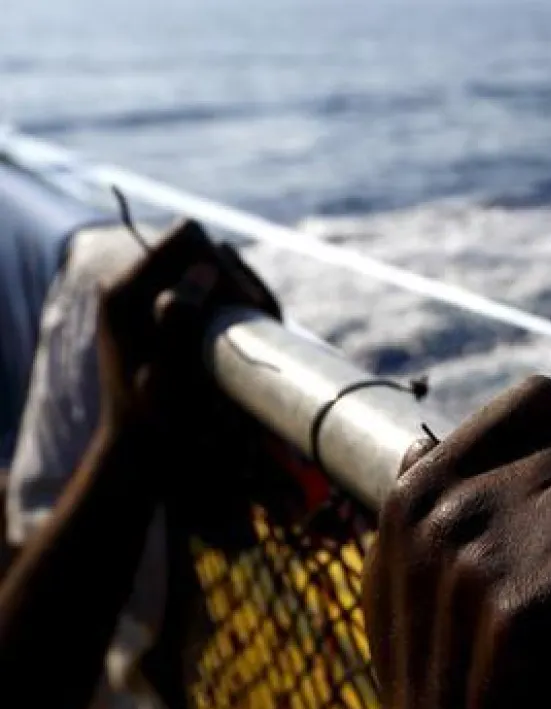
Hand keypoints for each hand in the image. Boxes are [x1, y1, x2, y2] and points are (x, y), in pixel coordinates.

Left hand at [99, 220, 290, 544]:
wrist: (142, 456)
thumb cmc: (161, 427)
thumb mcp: (171, 378)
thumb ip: (182, 321)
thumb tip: (203, 270)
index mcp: (124, 292)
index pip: (188, 238)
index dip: (224, 266)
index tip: (243, 310)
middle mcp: (129, 286)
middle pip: (200, 251)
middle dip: (235, 283)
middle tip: (255, 331)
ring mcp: (144, 299)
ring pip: (208, 272)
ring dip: (237, 300)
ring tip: (247, 343)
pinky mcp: (160, 314)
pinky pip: (206, 292)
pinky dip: (230, 310)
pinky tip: (239, 343)